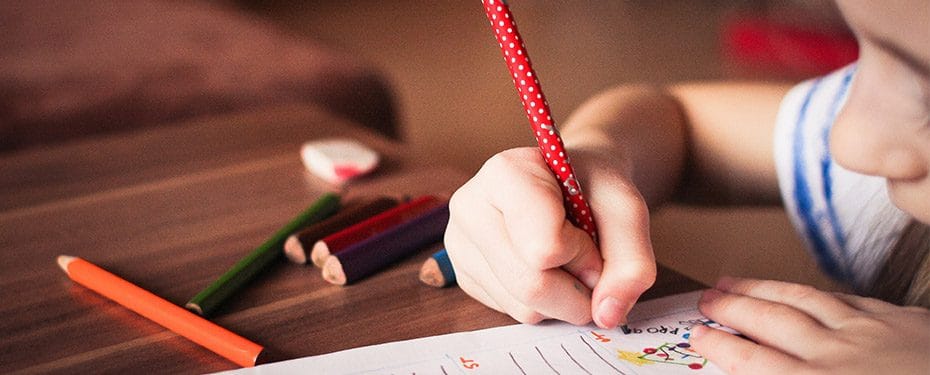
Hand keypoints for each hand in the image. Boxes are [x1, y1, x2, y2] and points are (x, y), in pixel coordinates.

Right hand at [444, 147, 655, 328]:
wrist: (569, 183)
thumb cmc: (593, 187)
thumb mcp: (627, 209)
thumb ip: (632, 261)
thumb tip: (607, 315)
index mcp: (504, 174)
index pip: (544, 247)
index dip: (583, 253)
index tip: (589, 232)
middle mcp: (470, 207)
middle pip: (531, 285)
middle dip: (577, 288)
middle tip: (589, 261)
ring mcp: (460, 244)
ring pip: (523, 307)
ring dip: (563, 298)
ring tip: (565, 259)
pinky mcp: (464, 276)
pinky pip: (512, 313)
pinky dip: (543, 303)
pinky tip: (544, 268)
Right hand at [690, 277, 929, 374]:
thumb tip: (763, 374)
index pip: (750, 361)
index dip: (718, 346)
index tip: (696, 335)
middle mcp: (833, 357)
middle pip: (768, 322)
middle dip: (731, 308)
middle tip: (706, 298)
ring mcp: (869, 334)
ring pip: (801, 301)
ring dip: (762, 290)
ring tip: (735, 281)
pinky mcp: (902, 323)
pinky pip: (847, 299)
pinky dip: (816, 293)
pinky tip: (807, 291)